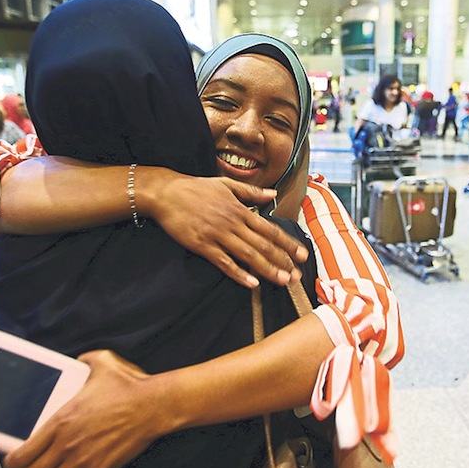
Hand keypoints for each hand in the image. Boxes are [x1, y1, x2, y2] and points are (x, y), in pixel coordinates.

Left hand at [3, 351, 165, 467]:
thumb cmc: (129, 386)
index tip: (17, 459)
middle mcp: (65, 444)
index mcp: (60, 420)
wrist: (153, 405)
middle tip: (36, 467)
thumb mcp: (103, 363)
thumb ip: (85, 360)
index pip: (20, 454)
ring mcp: (82, 459)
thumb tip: (81, 359)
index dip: (13, 461)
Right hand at [146, 173, 308, 287]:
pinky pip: (224, 263)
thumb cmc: (197, 188)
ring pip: (248, 255)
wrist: (166, 193)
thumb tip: (273, 194)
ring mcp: (217, 235)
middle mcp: (232, 223)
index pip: (270, 229)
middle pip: (263, 245)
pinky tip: (252, 283)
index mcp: (240, 209)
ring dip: (267, 269)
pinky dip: (239, 274)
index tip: (302, 254)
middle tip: (297, 275)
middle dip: (282, 261)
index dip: (288, 243)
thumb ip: (252, 192)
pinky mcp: (202, 245)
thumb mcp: (226, 184)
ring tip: (282, 281)